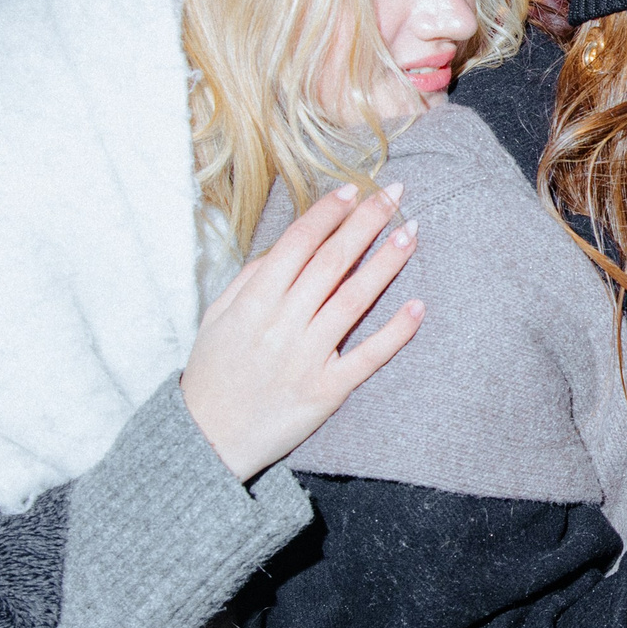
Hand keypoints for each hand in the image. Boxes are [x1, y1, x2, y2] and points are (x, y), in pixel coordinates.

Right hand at [181, 183, 422, 480]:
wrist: (208, 439)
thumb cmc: (213, 371)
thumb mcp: (217, 317)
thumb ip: (250, 278)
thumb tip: (287, 244)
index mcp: (254, 302)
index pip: (299, 244)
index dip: (329, 213)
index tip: (356, 188)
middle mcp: (282, 325)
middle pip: (332, 262)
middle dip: (366, 223)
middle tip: (396, 194)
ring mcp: (306, 358)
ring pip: (353, 301)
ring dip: (385, 264)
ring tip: (411, 232)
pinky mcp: (327, 391)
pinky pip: (367, 357)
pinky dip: (395, 332)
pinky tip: (418, 305)